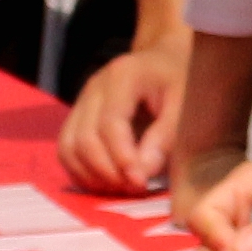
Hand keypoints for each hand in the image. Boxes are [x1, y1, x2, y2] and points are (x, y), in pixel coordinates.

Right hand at [58, 36, 187, 191]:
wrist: (166, 61)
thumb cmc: (181, 81)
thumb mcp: (185, 104)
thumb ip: (165, 137)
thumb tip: (139, 174)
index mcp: (122, 76)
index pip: (110, 124)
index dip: (122, 158)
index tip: (141, 182)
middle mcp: (95, 88)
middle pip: (84, 138)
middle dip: (107, 172)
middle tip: (134, 189)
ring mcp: (82, 102)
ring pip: (69, 147)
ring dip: (92, 176)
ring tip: (121, 189)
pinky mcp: (78, 118)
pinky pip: (67, 151)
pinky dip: (82, 172)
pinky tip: (107, 183)